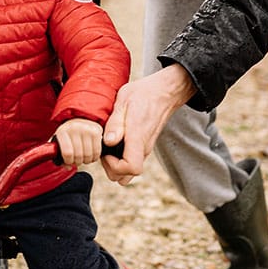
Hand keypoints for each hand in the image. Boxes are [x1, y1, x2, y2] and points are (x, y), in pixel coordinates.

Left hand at [53, 118, 102, 165]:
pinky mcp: (97, 131)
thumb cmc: (68, 136)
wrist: (79, 120)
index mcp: (62, 131)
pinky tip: (91, 155)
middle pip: (78, 155)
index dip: (69, 161)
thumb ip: (59, 157)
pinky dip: (94, 157)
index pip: (67, 153)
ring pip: (88, 155)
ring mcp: (87, 128)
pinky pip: (97, 152)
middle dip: (77, 162)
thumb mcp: (60, 143)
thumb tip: (68, 167)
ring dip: (86, 160)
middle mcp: (74, 128)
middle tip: (77, 160)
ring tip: (84, 157)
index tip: (69, 161)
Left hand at [100, 63, 195, 185]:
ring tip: (109, 148)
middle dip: (111, 168)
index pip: (132, 167)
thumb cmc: (143, 94)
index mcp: (138, 136)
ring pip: (130, 173)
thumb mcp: (124, 100)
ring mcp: (146, 148)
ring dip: (116, 167)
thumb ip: (115, 122)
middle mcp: (144, 147)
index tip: (106, 152)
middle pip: (127, 176)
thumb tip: (109, 142)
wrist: (164, 92)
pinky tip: (115, 144)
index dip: (114, 166)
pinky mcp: (145, 147)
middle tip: (104, 150)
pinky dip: (121, 160)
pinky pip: (133, 162)